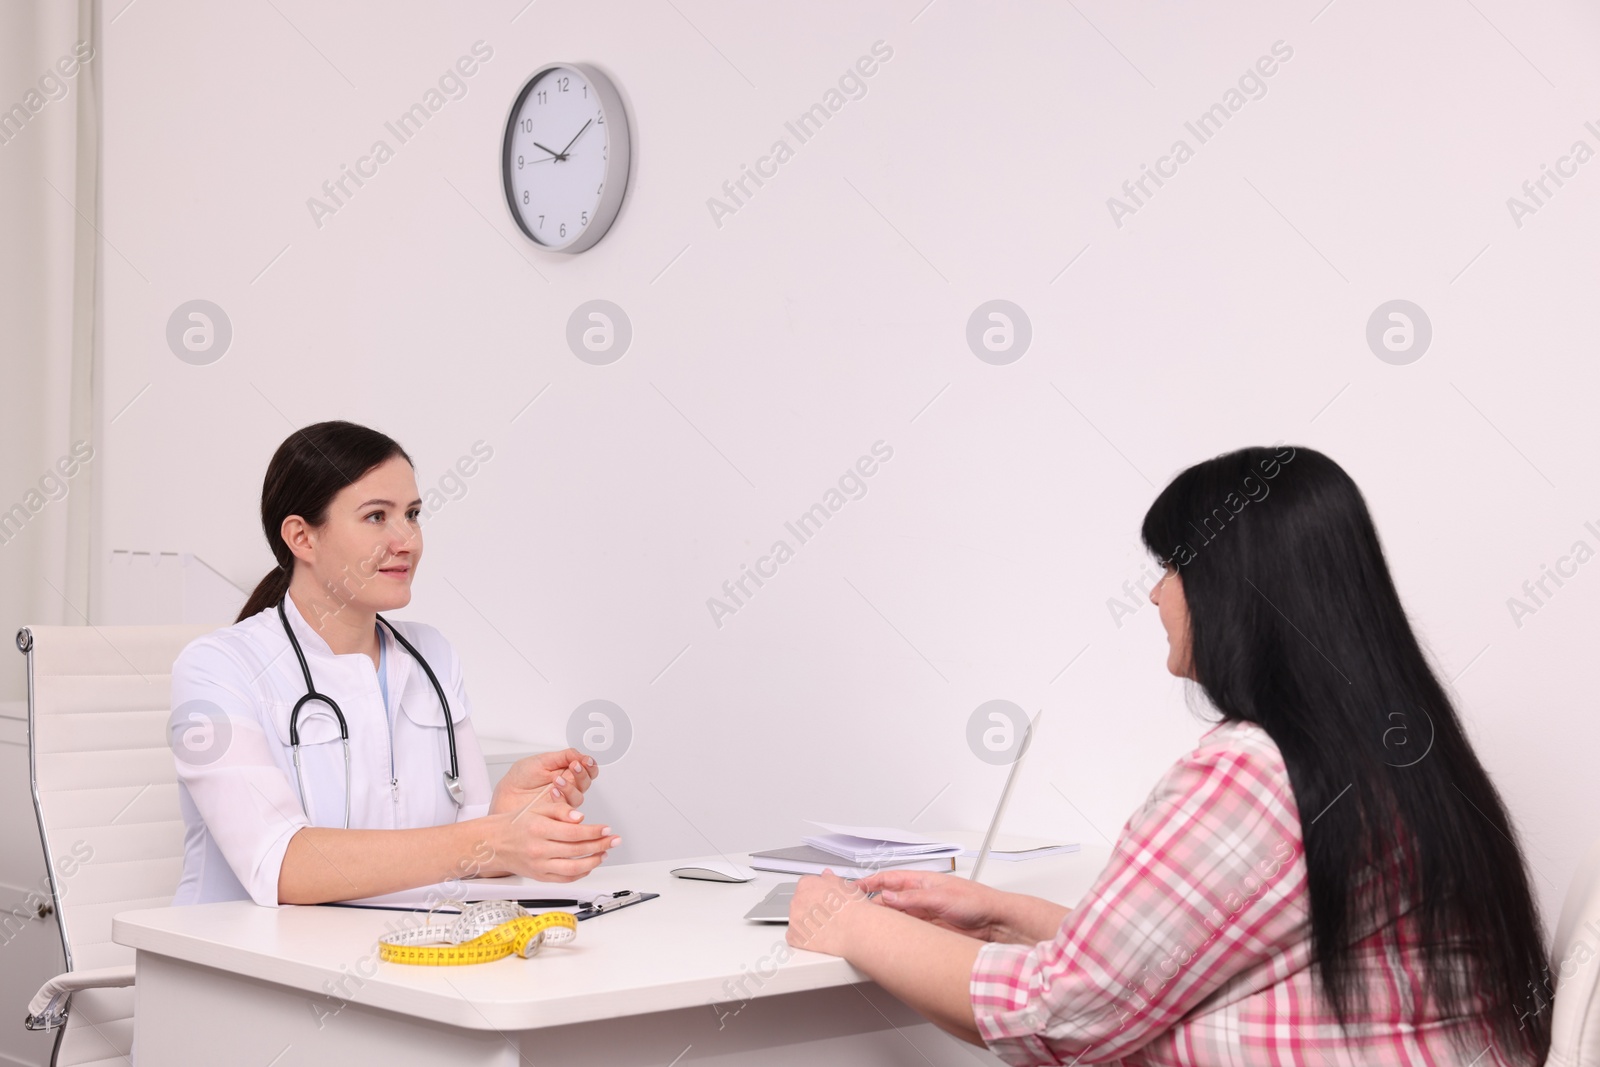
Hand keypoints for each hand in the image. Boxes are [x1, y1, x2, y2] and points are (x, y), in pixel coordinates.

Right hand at [480, 793, 619, 882]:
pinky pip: (565, 879)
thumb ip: (560, 810)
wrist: (494, 843)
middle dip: (600, 845)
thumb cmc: (516, 824)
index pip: (574, 833)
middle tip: (614, 840)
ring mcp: (540, 866)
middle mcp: (539, 850)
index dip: (594, 831)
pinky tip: (590, 864)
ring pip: (573, 869)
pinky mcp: (540, 876)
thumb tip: (580, 817)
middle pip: (577, 851)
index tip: (607, 829)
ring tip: (604, 853)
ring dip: (593, 861)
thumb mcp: (537, 809)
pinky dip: (580, 873)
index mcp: (539, 830)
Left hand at [491, 749, 596, 814]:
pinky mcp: (556, 814)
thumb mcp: (541, 760)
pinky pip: (566, 811)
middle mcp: (567, 787)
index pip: (587, 769)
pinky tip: (554, 793)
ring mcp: (562, 801)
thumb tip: (581, 755)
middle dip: (582, 773)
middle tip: (574, 766)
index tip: (585, 760)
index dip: (589, 765)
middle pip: (586, 782)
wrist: (505, 794)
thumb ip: (564, 756)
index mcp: (566, 772)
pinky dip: (561, 800)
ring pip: (578, 797)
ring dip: (570, 787)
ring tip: (557, 780)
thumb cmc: (520, 778)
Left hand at [786, 869, 871, 955]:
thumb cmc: (852, 908)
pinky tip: (818, 938)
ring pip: (798, 920)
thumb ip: (830, 878)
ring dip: (808, 923)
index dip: (816, 894)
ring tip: (826, 927)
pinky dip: (804, 939)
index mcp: (806, 884)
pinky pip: (795, 937)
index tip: (824, 900)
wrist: (856, 929)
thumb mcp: (844, 884)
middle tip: (827, 914)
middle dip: (811, 908)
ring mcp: (795, 920)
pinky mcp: (796, 938)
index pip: (805, 886)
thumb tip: (826, 875)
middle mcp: (797, 900)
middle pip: (800, 903)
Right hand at [854, 870, 1003, 941]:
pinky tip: (891, 941)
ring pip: (897, 918)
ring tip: (871, 929)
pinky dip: (897, 936)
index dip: (870, 883)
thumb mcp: (941, 896)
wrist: (995, 923)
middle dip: (873, 906)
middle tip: (857, 914)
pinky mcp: (929, 932)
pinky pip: (908, 933)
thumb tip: (889, 897)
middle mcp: (921, 898)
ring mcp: (924, 916)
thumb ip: (913, 898)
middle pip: (889, 901)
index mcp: (922, 881)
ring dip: (885, 923)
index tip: (854, 889)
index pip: (889, 879)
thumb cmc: (976, 901)